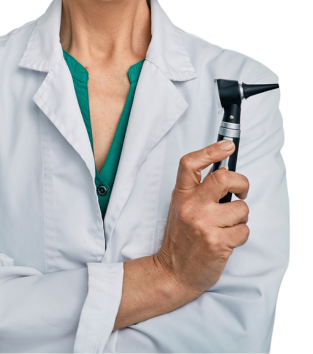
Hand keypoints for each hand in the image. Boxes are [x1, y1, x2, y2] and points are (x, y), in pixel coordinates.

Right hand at [154, 140, 249, 299]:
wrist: (173, 272)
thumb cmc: (182, 239)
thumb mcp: (182, 208)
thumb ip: (199, 191)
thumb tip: (225, 172)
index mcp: (181, 195)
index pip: (190, 164)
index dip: (211, 151)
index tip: (227, 146)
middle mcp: (191, 207)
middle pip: (224, 178)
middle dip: (242, 183)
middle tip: (241, 191)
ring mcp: (204, 225)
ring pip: (241, 209)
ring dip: (241, 218)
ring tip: (227, 227)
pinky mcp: (218, 243)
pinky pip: (244, 230)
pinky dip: (240, 236)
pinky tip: (227, 241)